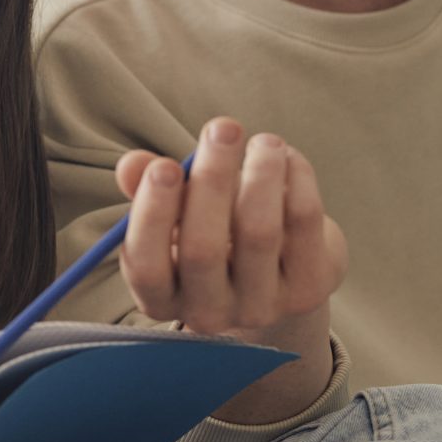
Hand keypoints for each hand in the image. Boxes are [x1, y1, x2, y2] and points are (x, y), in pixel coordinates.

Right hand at [115, 118, 347, 346]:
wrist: (280, 272)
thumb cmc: (213, 232)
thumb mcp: (175, 213)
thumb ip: (147, 188)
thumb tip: (134, 164)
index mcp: (162, 298)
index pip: (147, 267)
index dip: (153, 215)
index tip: (165, 165)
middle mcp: (209, 312)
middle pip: (203, 249)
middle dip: (211, 180)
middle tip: (222, 128)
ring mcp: (262, 306)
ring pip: (259, 232)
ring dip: (260, 173)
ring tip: (263, 141)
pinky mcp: (308, 288)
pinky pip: (302, 222)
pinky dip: (297, 179)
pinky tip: (287, 158)